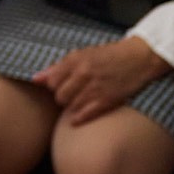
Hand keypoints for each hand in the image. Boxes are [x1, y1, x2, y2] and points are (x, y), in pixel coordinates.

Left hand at [34, 37, 167, 125]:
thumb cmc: (107, 56)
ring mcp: (96, 88)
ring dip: (72, 107)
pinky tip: (78, 117)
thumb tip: (35, 79)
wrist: (138, 58)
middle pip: (59, 96)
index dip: (54, 86)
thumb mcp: (81, 55)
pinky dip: (79, 118)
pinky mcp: (108, 100)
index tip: (60, 86)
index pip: (51, 82)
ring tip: (79, 102)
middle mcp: (83, 74)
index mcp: (75, 60)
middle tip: (70, 96)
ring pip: (71, 106)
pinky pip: (86, 114)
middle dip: (62, 98)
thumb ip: (57, 67)